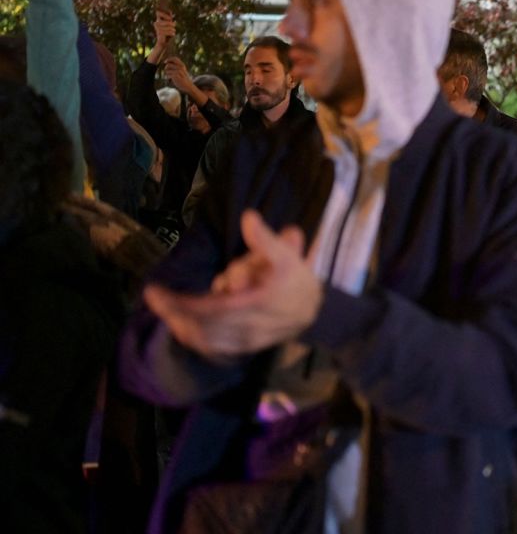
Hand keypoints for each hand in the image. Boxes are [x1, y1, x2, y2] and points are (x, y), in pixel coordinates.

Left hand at [145, 211, 321, 357]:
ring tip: (164, 308)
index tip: (156, 291)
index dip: (182, 303)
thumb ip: (266, 239)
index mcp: (259, 303)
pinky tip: (179, 327)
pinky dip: (192, 338)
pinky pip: (212, 348)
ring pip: (204, 339)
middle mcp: (250, 326)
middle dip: (174, 311)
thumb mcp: (287, 255)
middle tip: (154, 296)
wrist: (312, 311)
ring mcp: (245, 340)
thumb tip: (248, 217)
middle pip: (203, 324)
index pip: (213, 308)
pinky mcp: (243, 348)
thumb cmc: (295, 279)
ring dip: (181, 325)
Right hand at [148, 10, 175, 63]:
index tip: (170, 18)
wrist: (163, 43)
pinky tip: (172, 34)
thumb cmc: (167, 33)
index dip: (164, 14)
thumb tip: (170, 11)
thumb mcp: (169, 25)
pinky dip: (172, 33)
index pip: (158, 13)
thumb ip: (169, 19)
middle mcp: (156, 23)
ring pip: (169, 26)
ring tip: (173, 31)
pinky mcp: (159, 33)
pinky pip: (168, 31)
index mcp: (158, 20)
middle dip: (172, 24)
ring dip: (173, 29)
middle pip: (167, 21)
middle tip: (174, 25)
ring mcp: (157, 28)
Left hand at [163, 57, 195, 94]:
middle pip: (168, 64)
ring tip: (170, 76)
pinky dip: (168, 77)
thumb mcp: (181, 70)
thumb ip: (176, 66)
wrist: (188, 86)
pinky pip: (168, 75)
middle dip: (166, 68)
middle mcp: (181, 67)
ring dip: (167, 73)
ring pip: (167, 70)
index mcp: (182, 65)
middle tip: (167, 72)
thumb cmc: (183, 78)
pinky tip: (170, 79)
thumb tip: (166, 62)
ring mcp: (179, 71)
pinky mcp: (176, 76)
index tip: (165, 62)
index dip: (168, 59)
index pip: (174, 58)